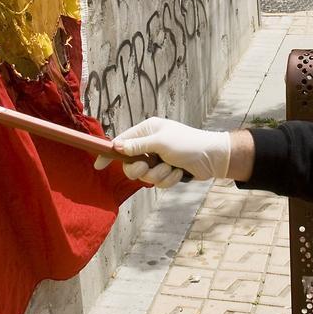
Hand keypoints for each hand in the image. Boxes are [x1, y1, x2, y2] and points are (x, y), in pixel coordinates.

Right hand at [93, 117, 230, 187]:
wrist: (213, 158)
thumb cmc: (188, 143)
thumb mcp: (161, 142)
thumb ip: (138, 146)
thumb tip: (117, 147)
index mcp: (147, 130)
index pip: (121, 142)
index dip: (110, 153)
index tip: (99, 165)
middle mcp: (150, 144)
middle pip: (130, 164)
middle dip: (141, 169)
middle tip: (149, 165)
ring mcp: (158, 159)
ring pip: (144, 176)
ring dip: (159, 175)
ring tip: (172, 167)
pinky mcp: (166, 171)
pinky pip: (158, 182)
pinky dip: (168, 179)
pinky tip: (179, 172)